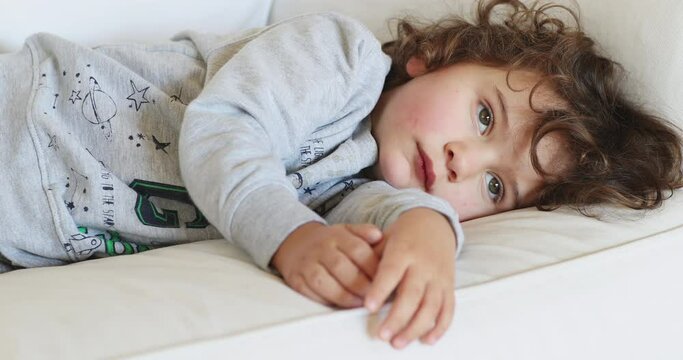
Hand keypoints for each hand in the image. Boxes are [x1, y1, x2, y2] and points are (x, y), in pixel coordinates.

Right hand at [272, 222, 382, 307]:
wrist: (296, 243)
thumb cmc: (329, 242)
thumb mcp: (347, 231)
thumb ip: (364, 232)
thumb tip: (379, 235)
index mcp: (336, 235)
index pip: (357, 249)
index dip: (372, 267)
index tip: (384, 279)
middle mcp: (319, 248)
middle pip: (341, 267)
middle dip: (360, 284)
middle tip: (374, 295)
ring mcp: (306, 264)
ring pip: (323, 282)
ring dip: (344, 296)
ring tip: (359, 303)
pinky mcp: (296, 280)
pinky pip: (310, 293)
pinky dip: (326, 301)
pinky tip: (341, 305)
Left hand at [365, 208, 456, 348]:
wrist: (434, 222)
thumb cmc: (403, 234)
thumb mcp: (385, 239)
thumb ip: (371, 259)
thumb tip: (355, 283)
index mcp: (403, 251)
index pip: (391, 272)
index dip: (380, 290)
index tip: (368, 307)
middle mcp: (423, 265)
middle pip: (412, 295)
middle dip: (397, 318)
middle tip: (382, 335)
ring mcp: (439, 276)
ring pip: (431, 306)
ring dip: (416, 328)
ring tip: (399, 342)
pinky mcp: (450, 286)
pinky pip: (448, 309)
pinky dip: (440, 327)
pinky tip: (427, 340)